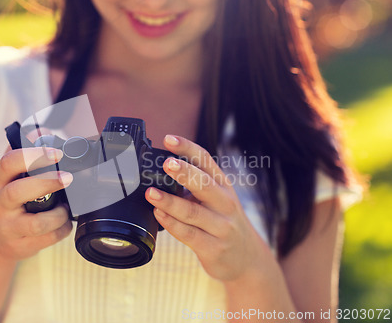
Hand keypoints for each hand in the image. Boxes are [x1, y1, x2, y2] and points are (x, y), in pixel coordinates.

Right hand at [0, 147, 72, 261]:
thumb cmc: (4, 201)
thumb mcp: (6, 177)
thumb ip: (22, 151)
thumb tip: (43, 130)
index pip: (8, 163)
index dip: (32, 155)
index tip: (56, 152)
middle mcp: (0, 204)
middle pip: (18, 192)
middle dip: (46, 183)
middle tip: (68, 177)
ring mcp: (9, 228)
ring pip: (36, 223)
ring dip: (58, 215)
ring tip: (66, 208)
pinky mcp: (20, 246)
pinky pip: (47, 239)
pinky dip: (62, 230)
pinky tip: (64, 222)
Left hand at [145, 135, 273, 282]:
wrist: (247, 258)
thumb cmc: (223, 222)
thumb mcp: (216, 199)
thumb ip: (194, 186)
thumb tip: (159, 171)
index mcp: (223, 185)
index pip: (205, 160)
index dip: (187, 148)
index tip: (169, 139)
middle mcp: (225, 203)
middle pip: (204, 184)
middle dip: (184, 172)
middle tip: (166, 163)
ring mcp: (221, 227)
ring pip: (193, 211)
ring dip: (170, 201)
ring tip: (151, 193)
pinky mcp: (213, 248)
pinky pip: (189, 234)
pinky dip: (172, 224)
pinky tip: (159, 214)